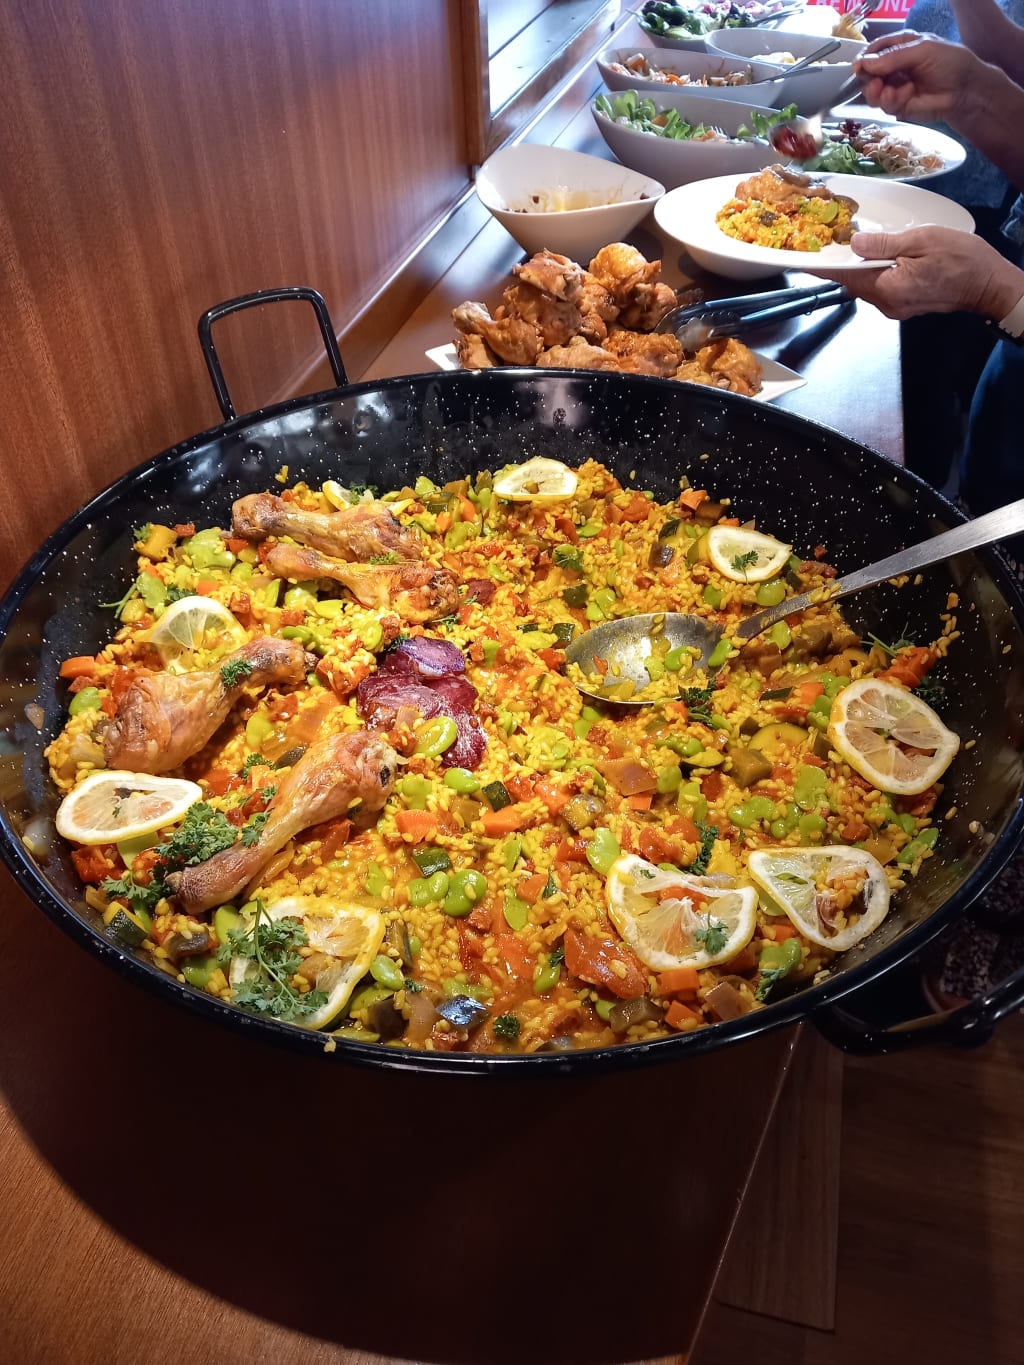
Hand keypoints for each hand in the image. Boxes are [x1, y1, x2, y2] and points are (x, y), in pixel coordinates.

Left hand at [825, 227, 1023, 321]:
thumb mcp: (922, 241)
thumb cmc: (962, 260)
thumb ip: (885, 245)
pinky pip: (881, 288)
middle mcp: (887, 304)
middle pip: (854, 282)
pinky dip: (876, 272)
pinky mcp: (903, 305)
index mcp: (888, 288)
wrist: (987, 284)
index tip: (804, 259)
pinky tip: (880, 257)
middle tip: (833, 240)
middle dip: (843, 262)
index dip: (824, 266)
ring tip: (857, 244)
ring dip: (861, 267)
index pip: (846, 277)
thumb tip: (855, 244)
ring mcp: (895, 308)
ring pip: (867, 285)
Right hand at [852, 32, 989, 122]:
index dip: (864, 58)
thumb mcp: (923, 51)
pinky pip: (883, 105)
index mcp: (900, 46)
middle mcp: (894, 66)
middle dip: (869, 79)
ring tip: (890, 92)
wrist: (965, 91)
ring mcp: (895, 87)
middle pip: (868, 73)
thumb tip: (863, 64)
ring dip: (877, 93)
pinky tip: (906, 95)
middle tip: (877, 83)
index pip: (874, 50)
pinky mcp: (898, 105)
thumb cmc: (950, 63)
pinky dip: (891, 101)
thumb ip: (893, 57)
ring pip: (871, 92)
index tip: (858, 67)